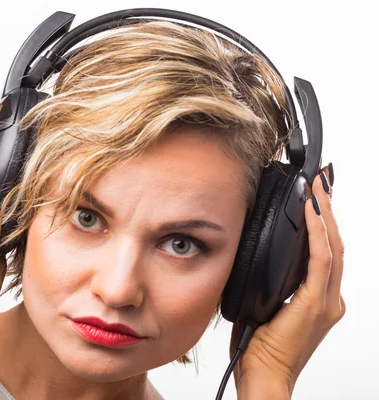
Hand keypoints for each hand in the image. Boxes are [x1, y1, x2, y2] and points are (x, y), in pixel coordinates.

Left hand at [230, 164, 344, 395]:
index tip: (314, 196)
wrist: (264, 378)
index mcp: (318, 299)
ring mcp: (325, 301)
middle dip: (328, 210)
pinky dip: (317, 233)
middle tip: (321, 182)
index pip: (325, 252)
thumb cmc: (260, 348)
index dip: (323, 222)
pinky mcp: (315, 304)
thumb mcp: (263, 305)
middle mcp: (329, 298)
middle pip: (335, 244)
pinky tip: (310, 211)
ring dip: (325, 214)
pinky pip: (320, 261)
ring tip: (318, 187)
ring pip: (332, 247)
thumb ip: (269, 282)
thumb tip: (253, 256)